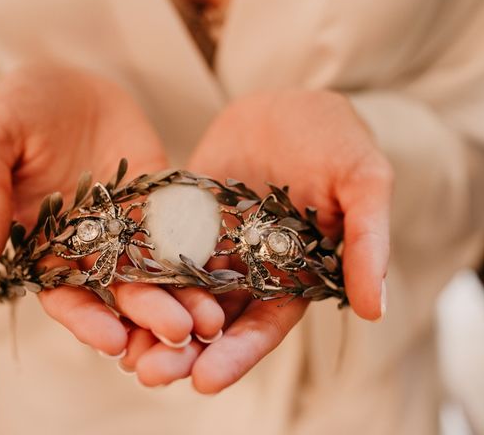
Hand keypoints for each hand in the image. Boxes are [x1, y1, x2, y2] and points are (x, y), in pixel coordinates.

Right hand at [0, 63, 223, 357]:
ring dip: (183, 297)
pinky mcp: (162, 202)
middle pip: (119, 293)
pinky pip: (184, 229)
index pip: (63, 295)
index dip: (85, 320)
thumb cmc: (21, 106)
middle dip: (147, 316)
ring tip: (210, 320)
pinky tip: (225, 271)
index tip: (112, 342)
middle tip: (178, 336)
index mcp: (43, 245)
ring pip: (157, 271)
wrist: (70, 77)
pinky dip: (202, 252)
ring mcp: (130, 225)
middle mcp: (89, 246)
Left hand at [125, 89, 392, 390]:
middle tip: (149, 375)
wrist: (291, 102)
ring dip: (151, 321)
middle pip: (214, 319)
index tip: (206, 381)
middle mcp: (248, 267)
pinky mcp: (182, 215)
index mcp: (292, 272)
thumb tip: (376, 308)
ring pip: (178, 291)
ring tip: (119, 350)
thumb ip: (366, 240)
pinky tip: (107, 290)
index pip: (264, 324)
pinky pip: (154, 244)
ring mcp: (211, 241)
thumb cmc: (337, 140)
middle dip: (182, 350)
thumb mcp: (362, 182)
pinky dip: (134, 270)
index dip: (238, 353)